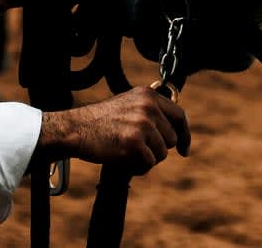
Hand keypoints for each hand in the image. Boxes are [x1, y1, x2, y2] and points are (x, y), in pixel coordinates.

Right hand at [37, 87, 190, 172]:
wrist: (76, 129)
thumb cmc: (101, 121)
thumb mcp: (129, 103)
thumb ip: (151, 110)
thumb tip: (176, 128)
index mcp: (148, 95)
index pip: (179, 115)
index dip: (185, 135)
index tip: (185, 149)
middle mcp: (148, 107)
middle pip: (171, 139)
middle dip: (158, 148)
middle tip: (136, 147)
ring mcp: (142, 125)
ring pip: (162, 154)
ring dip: (147, 158)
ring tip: (126, 152)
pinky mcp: (134, 144)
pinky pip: (149, 164)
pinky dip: (138, 167)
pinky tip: (123, 160)